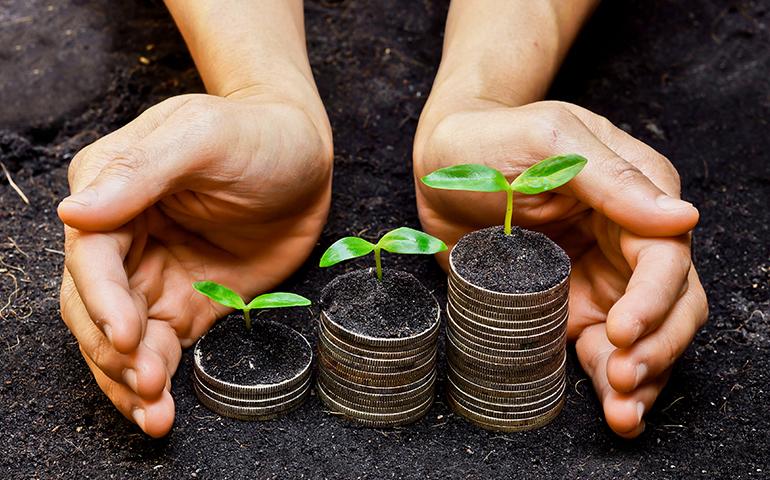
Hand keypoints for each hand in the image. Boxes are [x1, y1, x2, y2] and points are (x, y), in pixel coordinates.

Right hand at [59, 91, 331, 436]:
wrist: (306, 157)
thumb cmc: (256, 134)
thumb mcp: (203, 136)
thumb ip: (141, 172)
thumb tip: (73, 214)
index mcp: (112, 190)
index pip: (90, 256)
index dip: (102, 300)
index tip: (126, 334)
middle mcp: (124, 237)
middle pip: (94, 305)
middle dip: (113, 350)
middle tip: (146, 383)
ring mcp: (155, 274)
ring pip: (122, 336)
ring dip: (129, 377)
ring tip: (153, 413)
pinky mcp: (190, 303)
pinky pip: (162, 347)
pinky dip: (157, 376)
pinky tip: (161, 407)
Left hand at [414, 99, 707, 437]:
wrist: (441, 165)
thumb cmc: (492, 140)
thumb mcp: (550, 142)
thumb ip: (612, 179)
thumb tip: (682, 218)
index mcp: (634, 196)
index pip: (666, 257)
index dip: (654, 300)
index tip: (621, 331)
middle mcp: (625, 243)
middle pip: (671, 305)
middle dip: (657, 347)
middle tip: (624, 378)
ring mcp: (598, 279)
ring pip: (645, 337)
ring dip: (645, 376)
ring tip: (623, 410)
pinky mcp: (566, 307)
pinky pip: (598, 350)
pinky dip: (609, 381)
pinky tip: (612, 407)